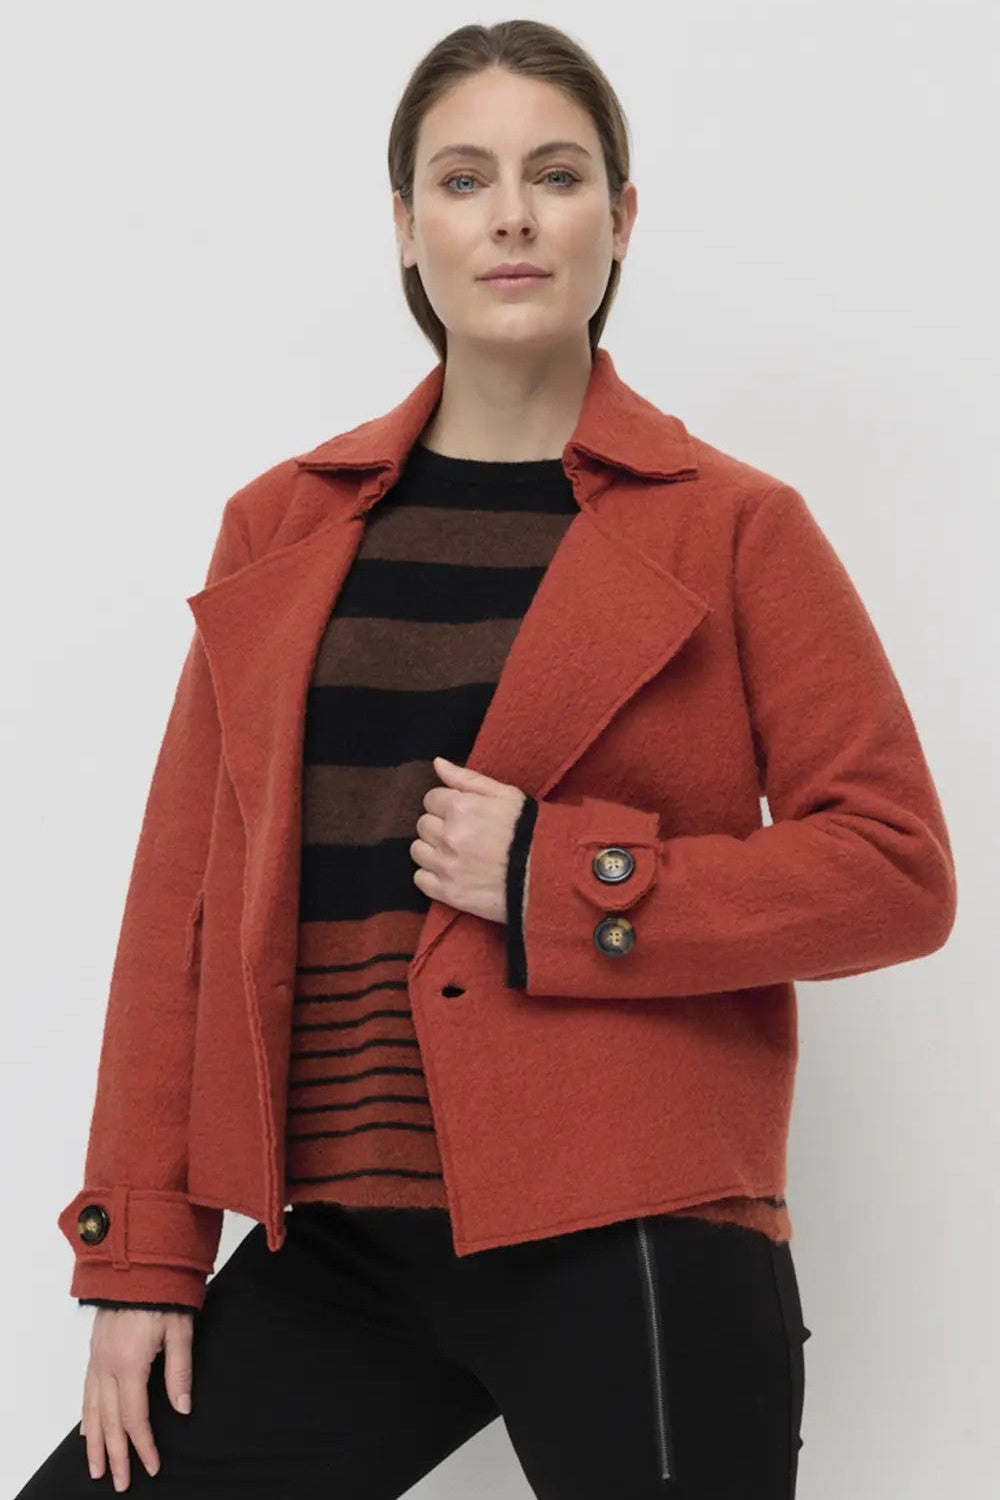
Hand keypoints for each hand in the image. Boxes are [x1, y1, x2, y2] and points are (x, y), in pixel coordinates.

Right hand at [80, 1307, 193, 1488]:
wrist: (139, 1262)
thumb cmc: (163, 1292)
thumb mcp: (180, 1330)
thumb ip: (180, 1372)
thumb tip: (182, 1409)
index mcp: (130, 1363)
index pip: (135, 1417)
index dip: (144, 1445)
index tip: (152, 1466)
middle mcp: (107, 1365)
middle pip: (109, 1421)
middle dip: (116, 1454)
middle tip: (121, 1483)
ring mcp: (97, 1357)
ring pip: (92, 1410)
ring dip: (95, 1442)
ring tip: (97, 1468)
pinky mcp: (95, 1350)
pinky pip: (86, 1390)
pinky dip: (85, 1415)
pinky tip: (86, 1430)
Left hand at [411, 756, 526, 924]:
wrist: (548, 875)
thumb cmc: (529, 830)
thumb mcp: (505, 794)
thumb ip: (467, 778)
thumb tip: (437, 763)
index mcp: (460, 808)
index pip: (430, 799)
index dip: (446, 805)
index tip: (462, 815)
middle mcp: (448, 836)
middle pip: (423, 825)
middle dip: (439, 826)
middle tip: (462, 834)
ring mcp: (446, 866)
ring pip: (417, 851)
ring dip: (432, 850)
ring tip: (456, 854)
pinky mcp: (448, 893)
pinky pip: (419, 879)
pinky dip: (431, 875)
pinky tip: (451, 872)